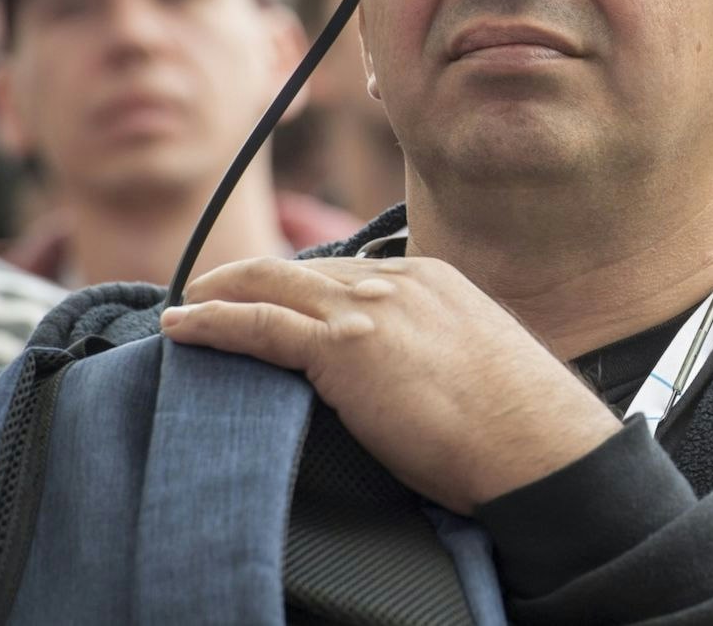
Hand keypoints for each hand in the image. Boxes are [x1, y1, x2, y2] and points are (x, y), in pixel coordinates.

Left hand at [160, 255, 622, 513]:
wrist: (531, 441)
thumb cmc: (516, 422)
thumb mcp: (475, 359)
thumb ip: (436, 346)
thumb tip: (417, 374)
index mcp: (432, 279)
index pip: (350, 271)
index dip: (305, 284)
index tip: (279, 296)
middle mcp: (396, 280)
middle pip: (304, 271)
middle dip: (252, 277)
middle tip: (214, 290)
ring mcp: (368, 310)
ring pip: (271, 286)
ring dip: (220, 292)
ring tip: (188, 306)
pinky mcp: (342, 348)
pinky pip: (258, 325)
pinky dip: (211, 322)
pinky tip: (181, 326)